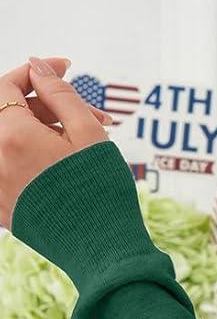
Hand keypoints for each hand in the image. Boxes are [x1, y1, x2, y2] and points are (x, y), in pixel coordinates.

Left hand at [0, 55, 116, 230]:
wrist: (105, 252)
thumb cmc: (101, 194)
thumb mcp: (87, 133)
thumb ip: (58, 92)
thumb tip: (37, 66)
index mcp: (11, 136)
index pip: (8, 85)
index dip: (36, 72)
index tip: (64, 68)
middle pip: (10, 113)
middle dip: (48, 106)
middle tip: (90, 115)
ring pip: (13, 140)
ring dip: (44, 132)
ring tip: (85, 144)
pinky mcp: (3, 207)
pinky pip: (12, 167)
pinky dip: (34, 157)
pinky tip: (67, 164)